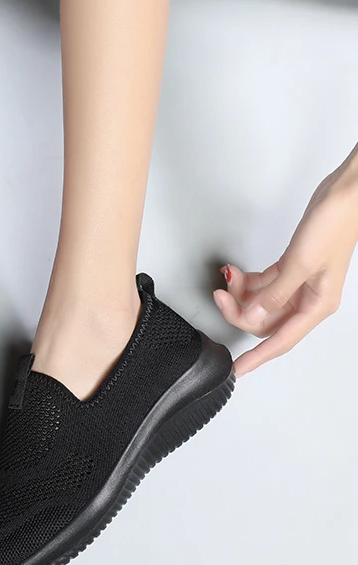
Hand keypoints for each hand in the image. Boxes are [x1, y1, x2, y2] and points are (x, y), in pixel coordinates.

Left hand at [213, 165, 357, 377]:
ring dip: (241, 294)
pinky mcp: (292, 268)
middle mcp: (308, 299)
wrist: (344, 195)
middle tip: (221, 297)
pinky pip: (264, 285)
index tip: (238, 369)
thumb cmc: (333, 226)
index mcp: (316, 305)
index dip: (257, 357)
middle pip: (266, 321)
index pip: (281, 340)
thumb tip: (254, 316)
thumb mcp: (299, 264)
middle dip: (240, 312)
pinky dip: (248, 281)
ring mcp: (299, 284)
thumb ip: (274, 294)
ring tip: (228, 278)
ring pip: (262, 303)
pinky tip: (236, 273)